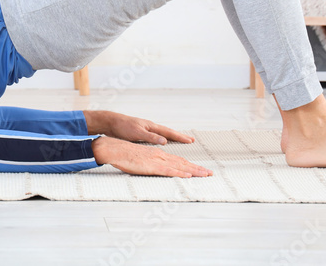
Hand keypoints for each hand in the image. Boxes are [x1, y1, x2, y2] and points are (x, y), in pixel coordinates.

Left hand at [84, 110, 194, 145]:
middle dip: (180, 136)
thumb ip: (151, 137)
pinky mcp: (141, 133)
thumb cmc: (123, 127)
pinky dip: (163, 138)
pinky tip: (163, 142)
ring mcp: (146, 129)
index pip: (169, 132)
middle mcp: (151, 127)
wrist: (111, 123)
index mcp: (151, 126)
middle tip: (191, 140)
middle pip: (168, 132)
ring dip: (173, 137)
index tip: (191, 140)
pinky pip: (157, 136)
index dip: (180, 137)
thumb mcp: (137, 133)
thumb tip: (165, 141)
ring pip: (163, 134)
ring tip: (181, 140)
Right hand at [91, 136, 211, 177]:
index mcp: (159, 154)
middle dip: (198, 168)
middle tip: (210, 173)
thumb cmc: (126, 155)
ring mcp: (157, 160)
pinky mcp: (152, 166)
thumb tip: (156, 169)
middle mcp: (161, 155)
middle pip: (183, 162)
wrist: (116, 149)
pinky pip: (169, 170)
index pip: (179, 160)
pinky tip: (188, 176)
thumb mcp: (142, 159)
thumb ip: (150, 164)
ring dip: (194, 171)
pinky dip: (180, 173)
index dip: (191, 165)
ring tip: (205, 174)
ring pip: (180, 166)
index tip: (201, 170)